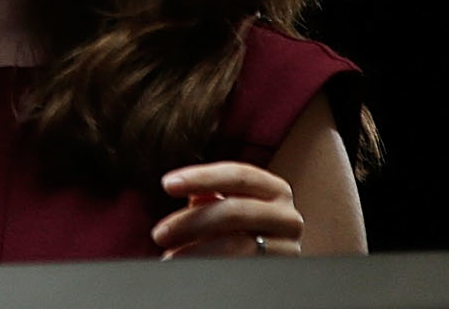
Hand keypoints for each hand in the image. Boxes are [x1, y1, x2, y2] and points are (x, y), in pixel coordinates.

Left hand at [153, 160, 306, 257]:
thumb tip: (187, 190)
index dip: (201, 177)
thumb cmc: (240, 228)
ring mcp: (288, 247)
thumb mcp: (229, 204)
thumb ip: (210, 192)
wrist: (268, 262)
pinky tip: (191, 268)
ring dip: (196, 250)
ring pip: (238, 244)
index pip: (238, 175)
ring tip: (170, 256)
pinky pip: (243, 268)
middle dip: (191, 221)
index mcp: (274, 189)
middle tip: (160, 233)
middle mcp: (288, 216)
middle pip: (235, 211)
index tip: (167, 184)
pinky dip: (212, 266)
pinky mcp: (282, 272)